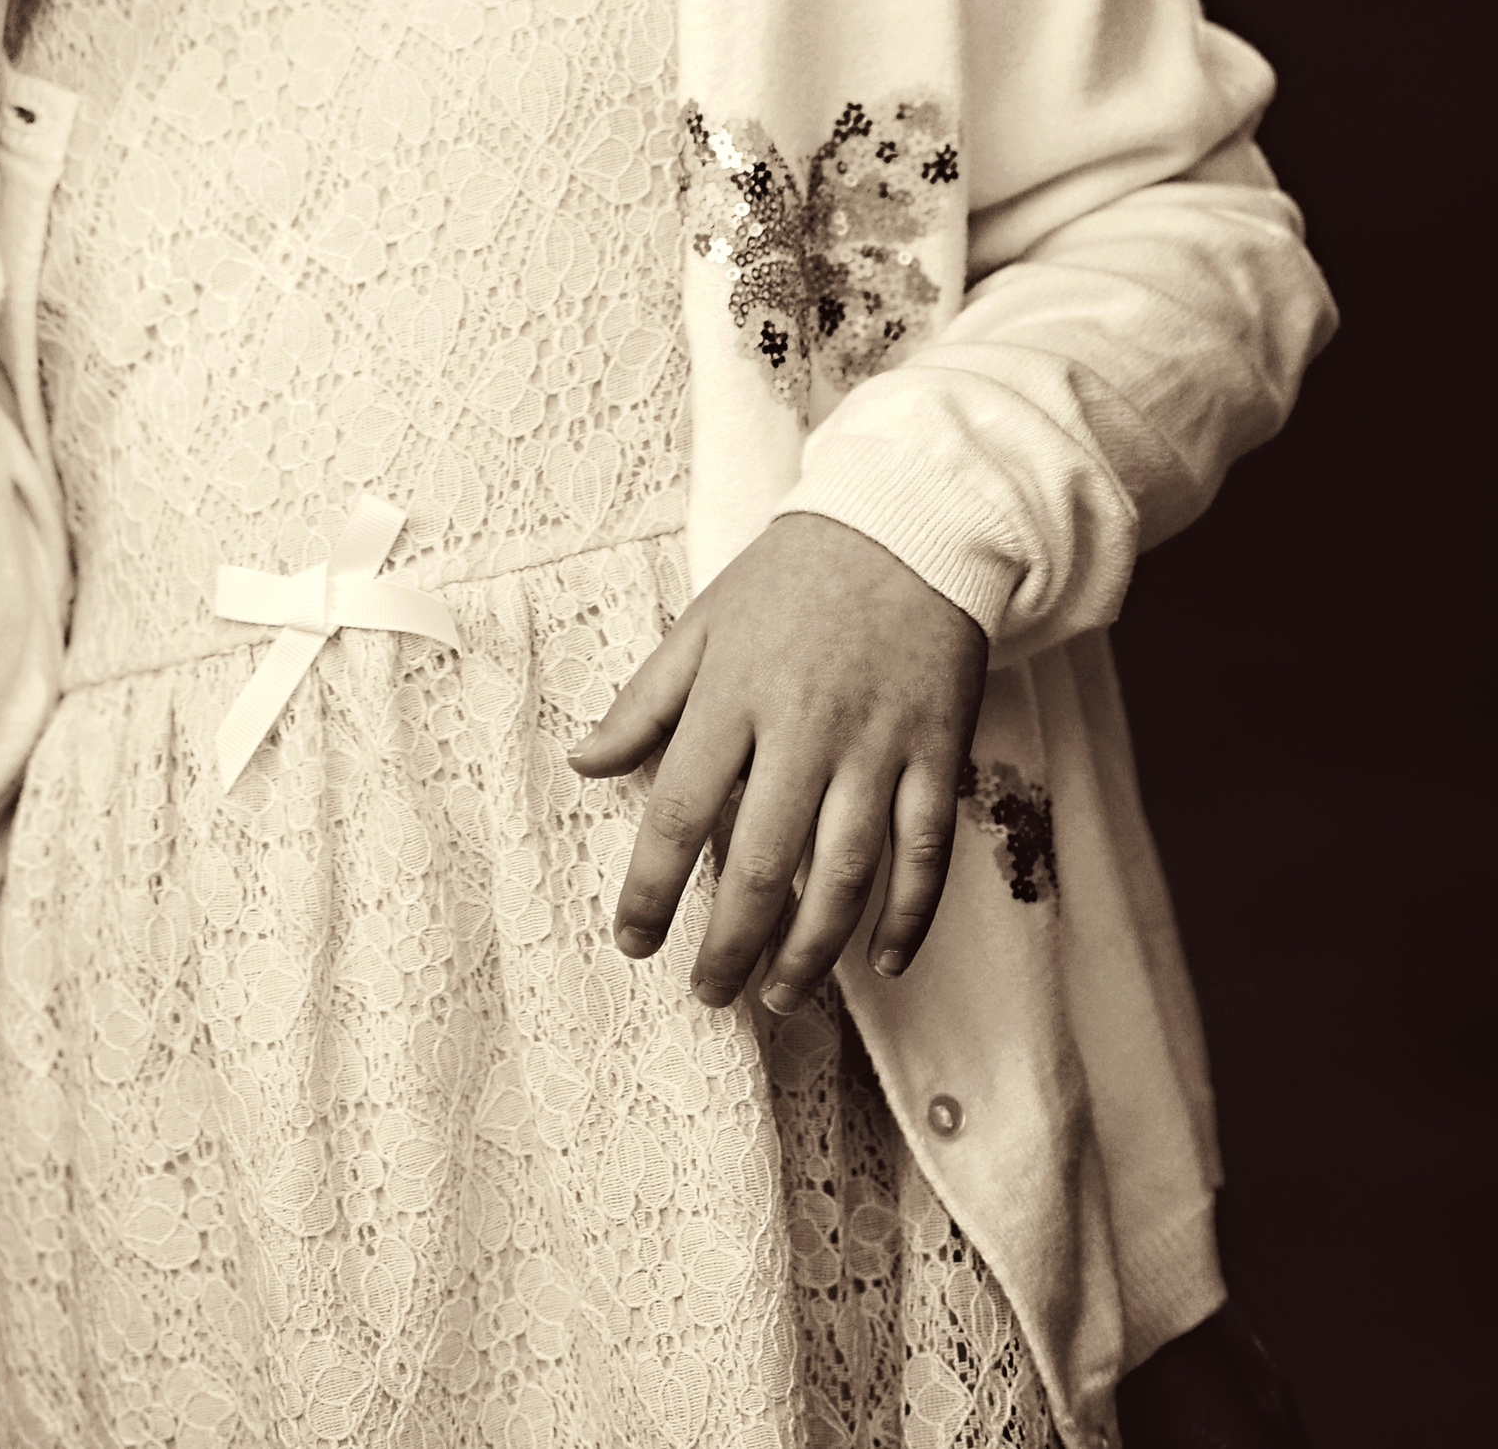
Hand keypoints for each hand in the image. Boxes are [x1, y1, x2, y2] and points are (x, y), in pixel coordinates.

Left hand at [569, 513, 987, 1013]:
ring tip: (778, 995)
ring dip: (810, 950)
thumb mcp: (702, 623)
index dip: (650, 889)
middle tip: (708, 994)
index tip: (632, 942)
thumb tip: (583, 764)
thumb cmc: (790, 577)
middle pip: (761, 862)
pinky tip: (881, 962)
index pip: (679, 811)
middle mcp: (804, 728)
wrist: (904, 525)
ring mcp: (877, 744)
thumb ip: (643, 702)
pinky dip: (908, 916)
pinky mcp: (936, 752)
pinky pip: (925, 852)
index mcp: (734, 694)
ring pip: (844, 874)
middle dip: (729, 944)